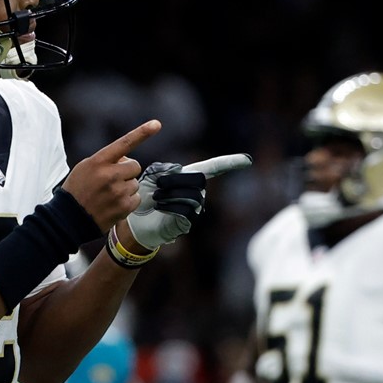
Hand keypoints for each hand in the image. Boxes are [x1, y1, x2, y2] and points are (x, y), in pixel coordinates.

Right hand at [61, 120, 160, 231]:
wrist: (69, 218)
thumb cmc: (78, 190)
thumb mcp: (85, 167)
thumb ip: (106, 160)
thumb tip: (128, 159)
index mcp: (99, 161)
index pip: (124, 143)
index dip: (142, 133)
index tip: (156, 124)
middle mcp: (110, 175)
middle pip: (135, 166)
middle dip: (127, 172)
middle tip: (112, 180)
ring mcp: (118, 192)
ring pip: (135, 183)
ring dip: (126, 188)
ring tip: (109, 195)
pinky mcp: (124, 207)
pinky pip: (136, 198)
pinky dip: (127, 201)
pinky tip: (113, 204)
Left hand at [126, 153, 252, 250]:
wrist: (135, 220)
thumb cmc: (144, 195)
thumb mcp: (150, 177)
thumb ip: (164, 169)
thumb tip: (179, 169)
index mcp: (190, 177)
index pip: (213, 167)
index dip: (230, 163)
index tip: (247, 160)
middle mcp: (197, 192)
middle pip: (199, 179)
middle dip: (176, 180)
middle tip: (158, 185)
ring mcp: (195, 208)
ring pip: (192, 195)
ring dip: (170, 194)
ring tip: (156, 198)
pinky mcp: (188, 222)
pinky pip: (185, 210)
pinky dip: (169, 206)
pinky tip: (159, 208)